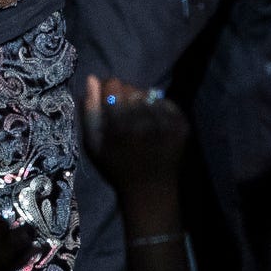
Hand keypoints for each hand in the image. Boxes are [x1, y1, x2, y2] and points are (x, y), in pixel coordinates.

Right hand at [79, 76, 190, 192]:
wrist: (150, 191)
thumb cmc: (116, 167)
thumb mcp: (93, 144)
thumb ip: (89, 110)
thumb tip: (92, 79)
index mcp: (119, 126)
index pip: (113, 84)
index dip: (108, 92)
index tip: (108, 105)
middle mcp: (144, 121)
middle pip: (131, 87)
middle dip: (124, 97)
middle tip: (124, 117)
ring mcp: (166, 123)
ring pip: (148, 93)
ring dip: (141, 103)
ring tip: (139, 122)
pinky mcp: (181, 126)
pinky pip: (165, 102)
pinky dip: (158, 109)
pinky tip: (154, 126)